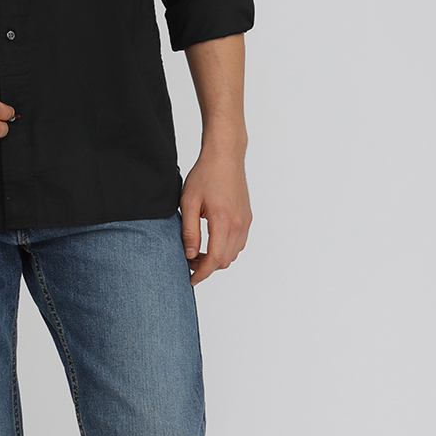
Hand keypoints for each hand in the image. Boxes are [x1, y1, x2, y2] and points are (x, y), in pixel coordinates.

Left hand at [179, 147, 251, 283]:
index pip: (214, 259)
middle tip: (189, 261)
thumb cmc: (205, 175)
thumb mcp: (188, 203)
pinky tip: (211, 242)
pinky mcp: (247, 218)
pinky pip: (239, 243)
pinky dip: (226, 249)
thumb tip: (189, 254)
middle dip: (207, 267)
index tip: (191, 279)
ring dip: (217, 259)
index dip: (201, 273)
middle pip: (225, 260)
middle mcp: (238, 224)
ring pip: (233, 254)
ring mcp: (245, 221)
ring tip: (198, 252)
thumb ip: (189, 231)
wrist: (225, 157)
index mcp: (222, 221)